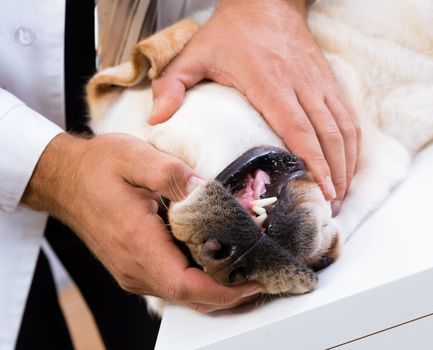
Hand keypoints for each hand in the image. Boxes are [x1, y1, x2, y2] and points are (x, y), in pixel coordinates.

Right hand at [22, 133, 261, 312]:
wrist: (66, 179)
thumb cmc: (98, 168)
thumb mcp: (135, 156)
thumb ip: (172, 173)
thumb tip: (206, 191)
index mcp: (136, 242)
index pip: (184, 285)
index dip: (223, 291)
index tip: (253, 283)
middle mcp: (133, 266)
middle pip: (188, 297)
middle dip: (228, 294)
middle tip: (261, 276)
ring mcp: (132, 271)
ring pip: (182, 295)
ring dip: (216, 289)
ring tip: (247, 270)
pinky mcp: (134, 266)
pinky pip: (172, 284)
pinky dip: (199, 282)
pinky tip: (218, 264)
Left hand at [149, 0, 359, 213]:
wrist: (267, 0)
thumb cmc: (231, 32)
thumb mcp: (195, 52)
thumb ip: (172, 84)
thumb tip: (155, 120)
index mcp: (270, 81)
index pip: (297, 127)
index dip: (313, 161)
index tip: (321, 190)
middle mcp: (301, 83)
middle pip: (328, 134)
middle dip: (334, 173)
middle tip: (331, 207)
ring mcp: (320, 82)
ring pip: (344, 127)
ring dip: (347, 163)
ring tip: (341, 195)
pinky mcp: (329, 80)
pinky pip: (349, 116)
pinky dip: (352, 144)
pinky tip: (347, 165)